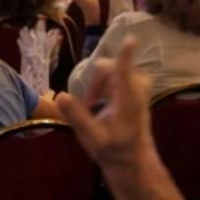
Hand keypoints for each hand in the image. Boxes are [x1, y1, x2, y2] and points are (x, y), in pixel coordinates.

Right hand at [55, 41, 155, 181]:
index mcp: (127, 100)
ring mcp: (138, 88)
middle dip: (93, 81)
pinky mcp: (137, 89)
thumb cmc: (113, 150)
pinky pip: (116, 75)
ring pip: (111, 71)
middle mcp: (135, 89)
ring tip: (93, 106)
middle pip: (108, 68)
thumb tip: (60, 95)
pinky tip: (100, 104)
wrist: (133, 160)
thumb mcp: (92, 138)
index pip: (124, 71)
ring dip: (98, 84)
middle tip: (87, 104)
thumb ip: (77, 116)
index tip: (131, 38)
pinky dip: (105, 85)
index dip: (125, 55)